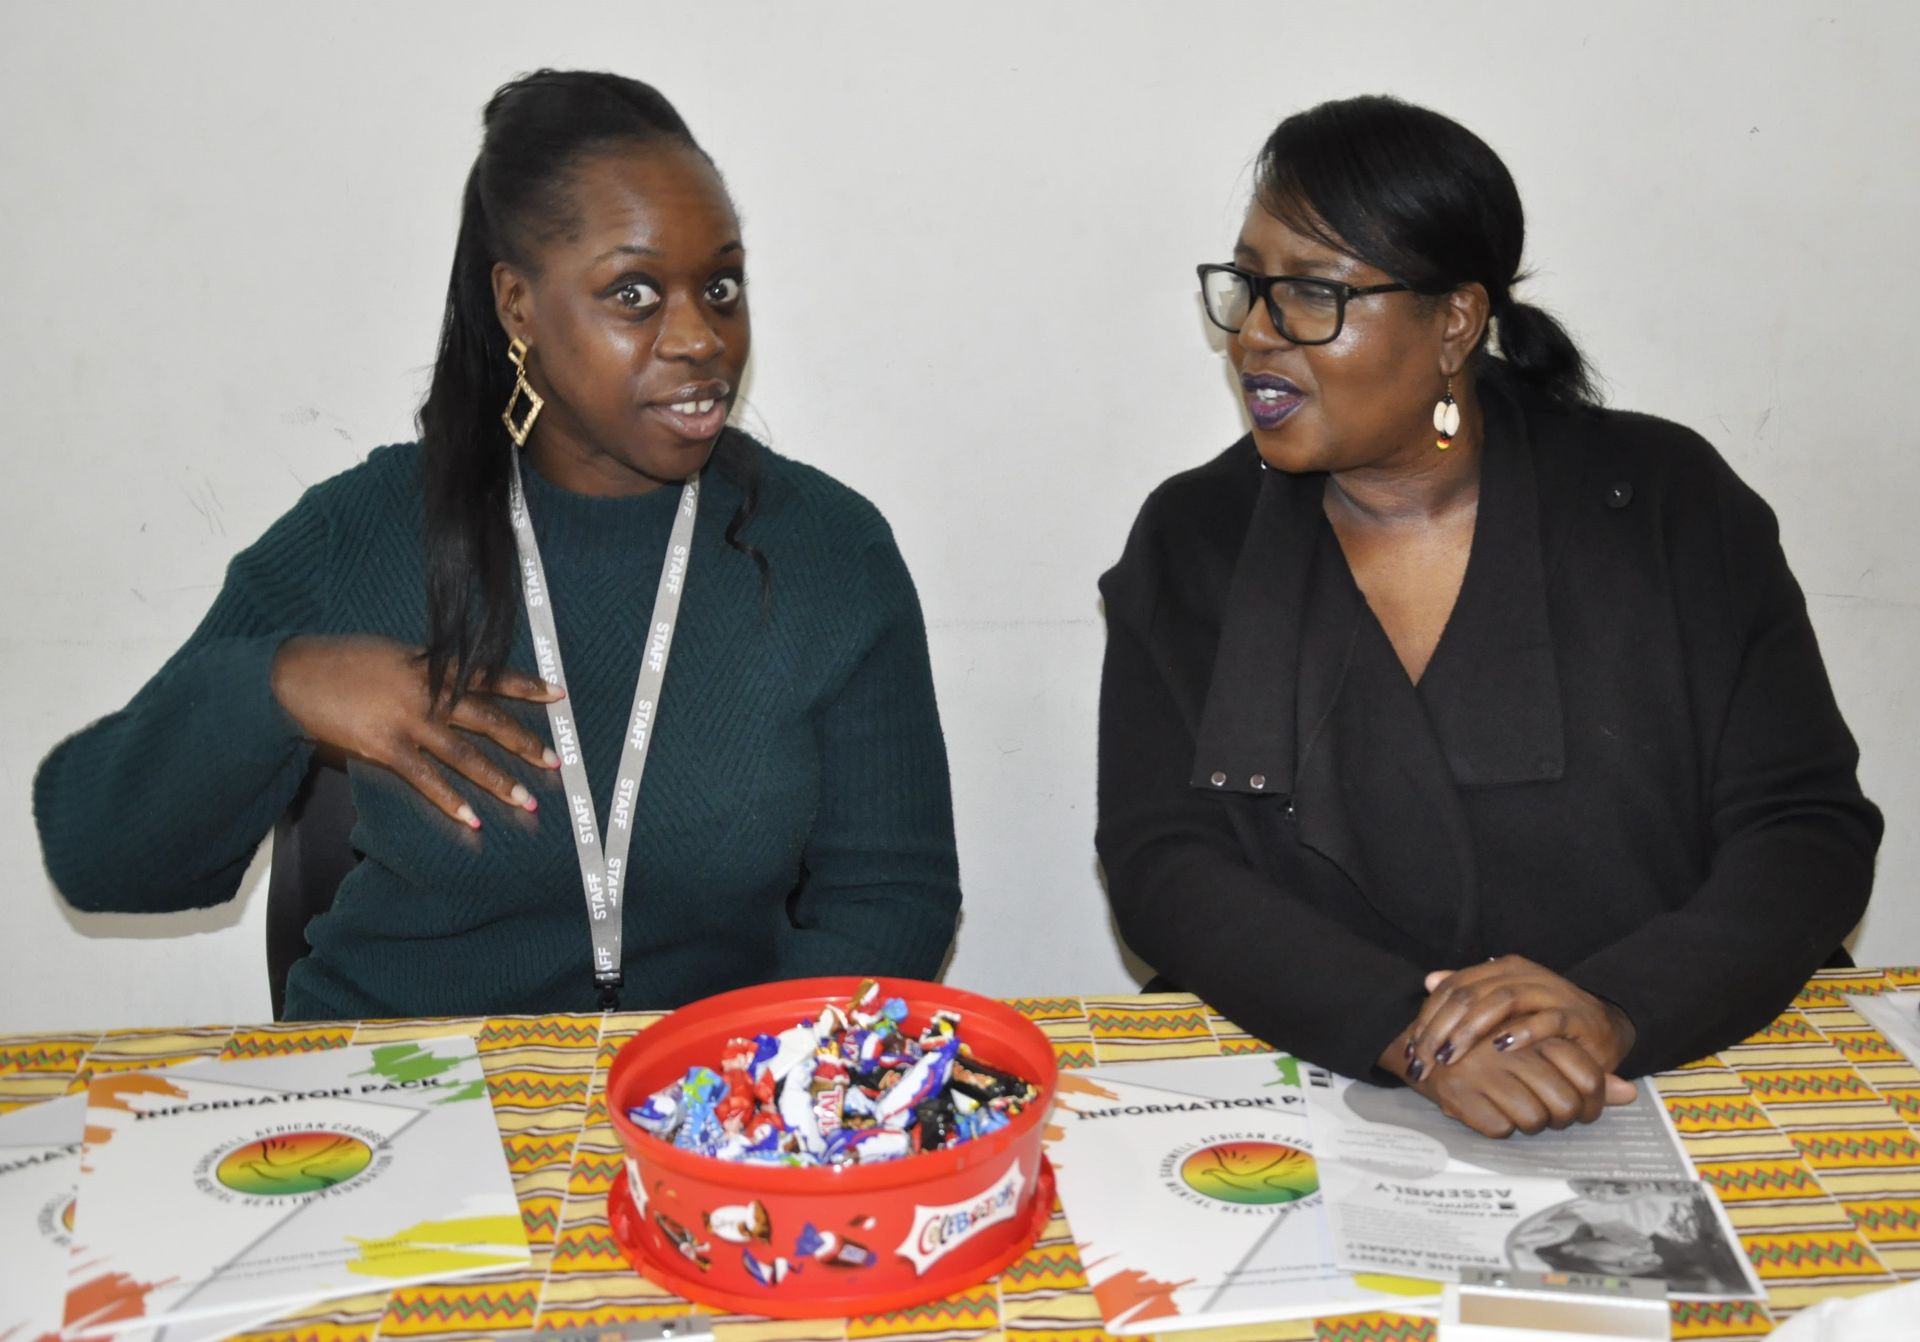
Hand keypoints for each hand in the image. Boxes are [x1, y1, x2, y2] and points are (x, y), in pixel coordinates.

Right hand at [271, 634, 560, 828]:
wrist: (294, 675)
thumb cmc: (343, 662)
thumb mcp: (395, 655)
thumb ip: (430, 671)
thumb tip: (458, 685)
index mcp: (433, 667)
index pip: (490, 677)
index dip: (526, 686)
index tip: (559, 694)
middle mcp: (428, 694)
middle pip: (488, 720)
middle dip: (524, 742)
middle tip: (555, 762)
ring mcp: (408, 722)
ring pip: (465, 755)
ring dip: (498, 780)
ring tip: (527, 799)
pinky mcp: (385, 748)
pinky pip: (425, 779)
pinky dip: (451, 800)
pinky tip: (472, 818)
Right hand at [1383, 1031, 1617, 1137]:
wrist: (1422, 1041)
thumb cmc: (1491, 1045)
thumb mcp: (1537, 1044)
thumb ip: (1583, 1067)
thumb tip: (1630, 1094)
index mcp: (1534, 1028)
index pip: (1588, 1076)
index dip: (1592, 1101)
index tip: (1581, 1106)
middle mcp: (1511, 1048)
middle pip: (1566, 1104)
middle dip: (1562, 1116)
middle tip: (1551, 1112)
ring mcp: (1483, 1071)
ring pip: (1534, 1120)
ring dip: (1531, 1122)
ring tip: (1519, 1109)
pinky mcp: (1459, 1094)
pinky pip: (1500, 1129)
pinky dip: (1500, 1126)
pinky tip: (1492, 1110)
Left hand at [1407, 955, 1636, 1086]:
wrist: (1602, 1028)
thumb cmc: (1544, 1020)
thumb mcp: (1504, 1006)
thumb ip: (1469, 992)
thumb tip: (1429, 980)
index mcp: (1502, 968)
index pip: (1454, 986)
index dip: (1428, 1018)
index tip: (1411, 1051)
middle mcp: (1523, 974)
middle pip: (1471, 994)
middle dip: (1441, 1030)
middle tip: (1424, 1061)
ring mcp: (1550, 991)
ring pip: (1501, 1001)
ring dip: (1471, 1031)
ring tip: (1450, 1056)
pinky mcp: (1575, 1015)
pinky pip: (1546, 1019)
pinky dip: (1522, 1032)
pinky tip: (1500, 1048)